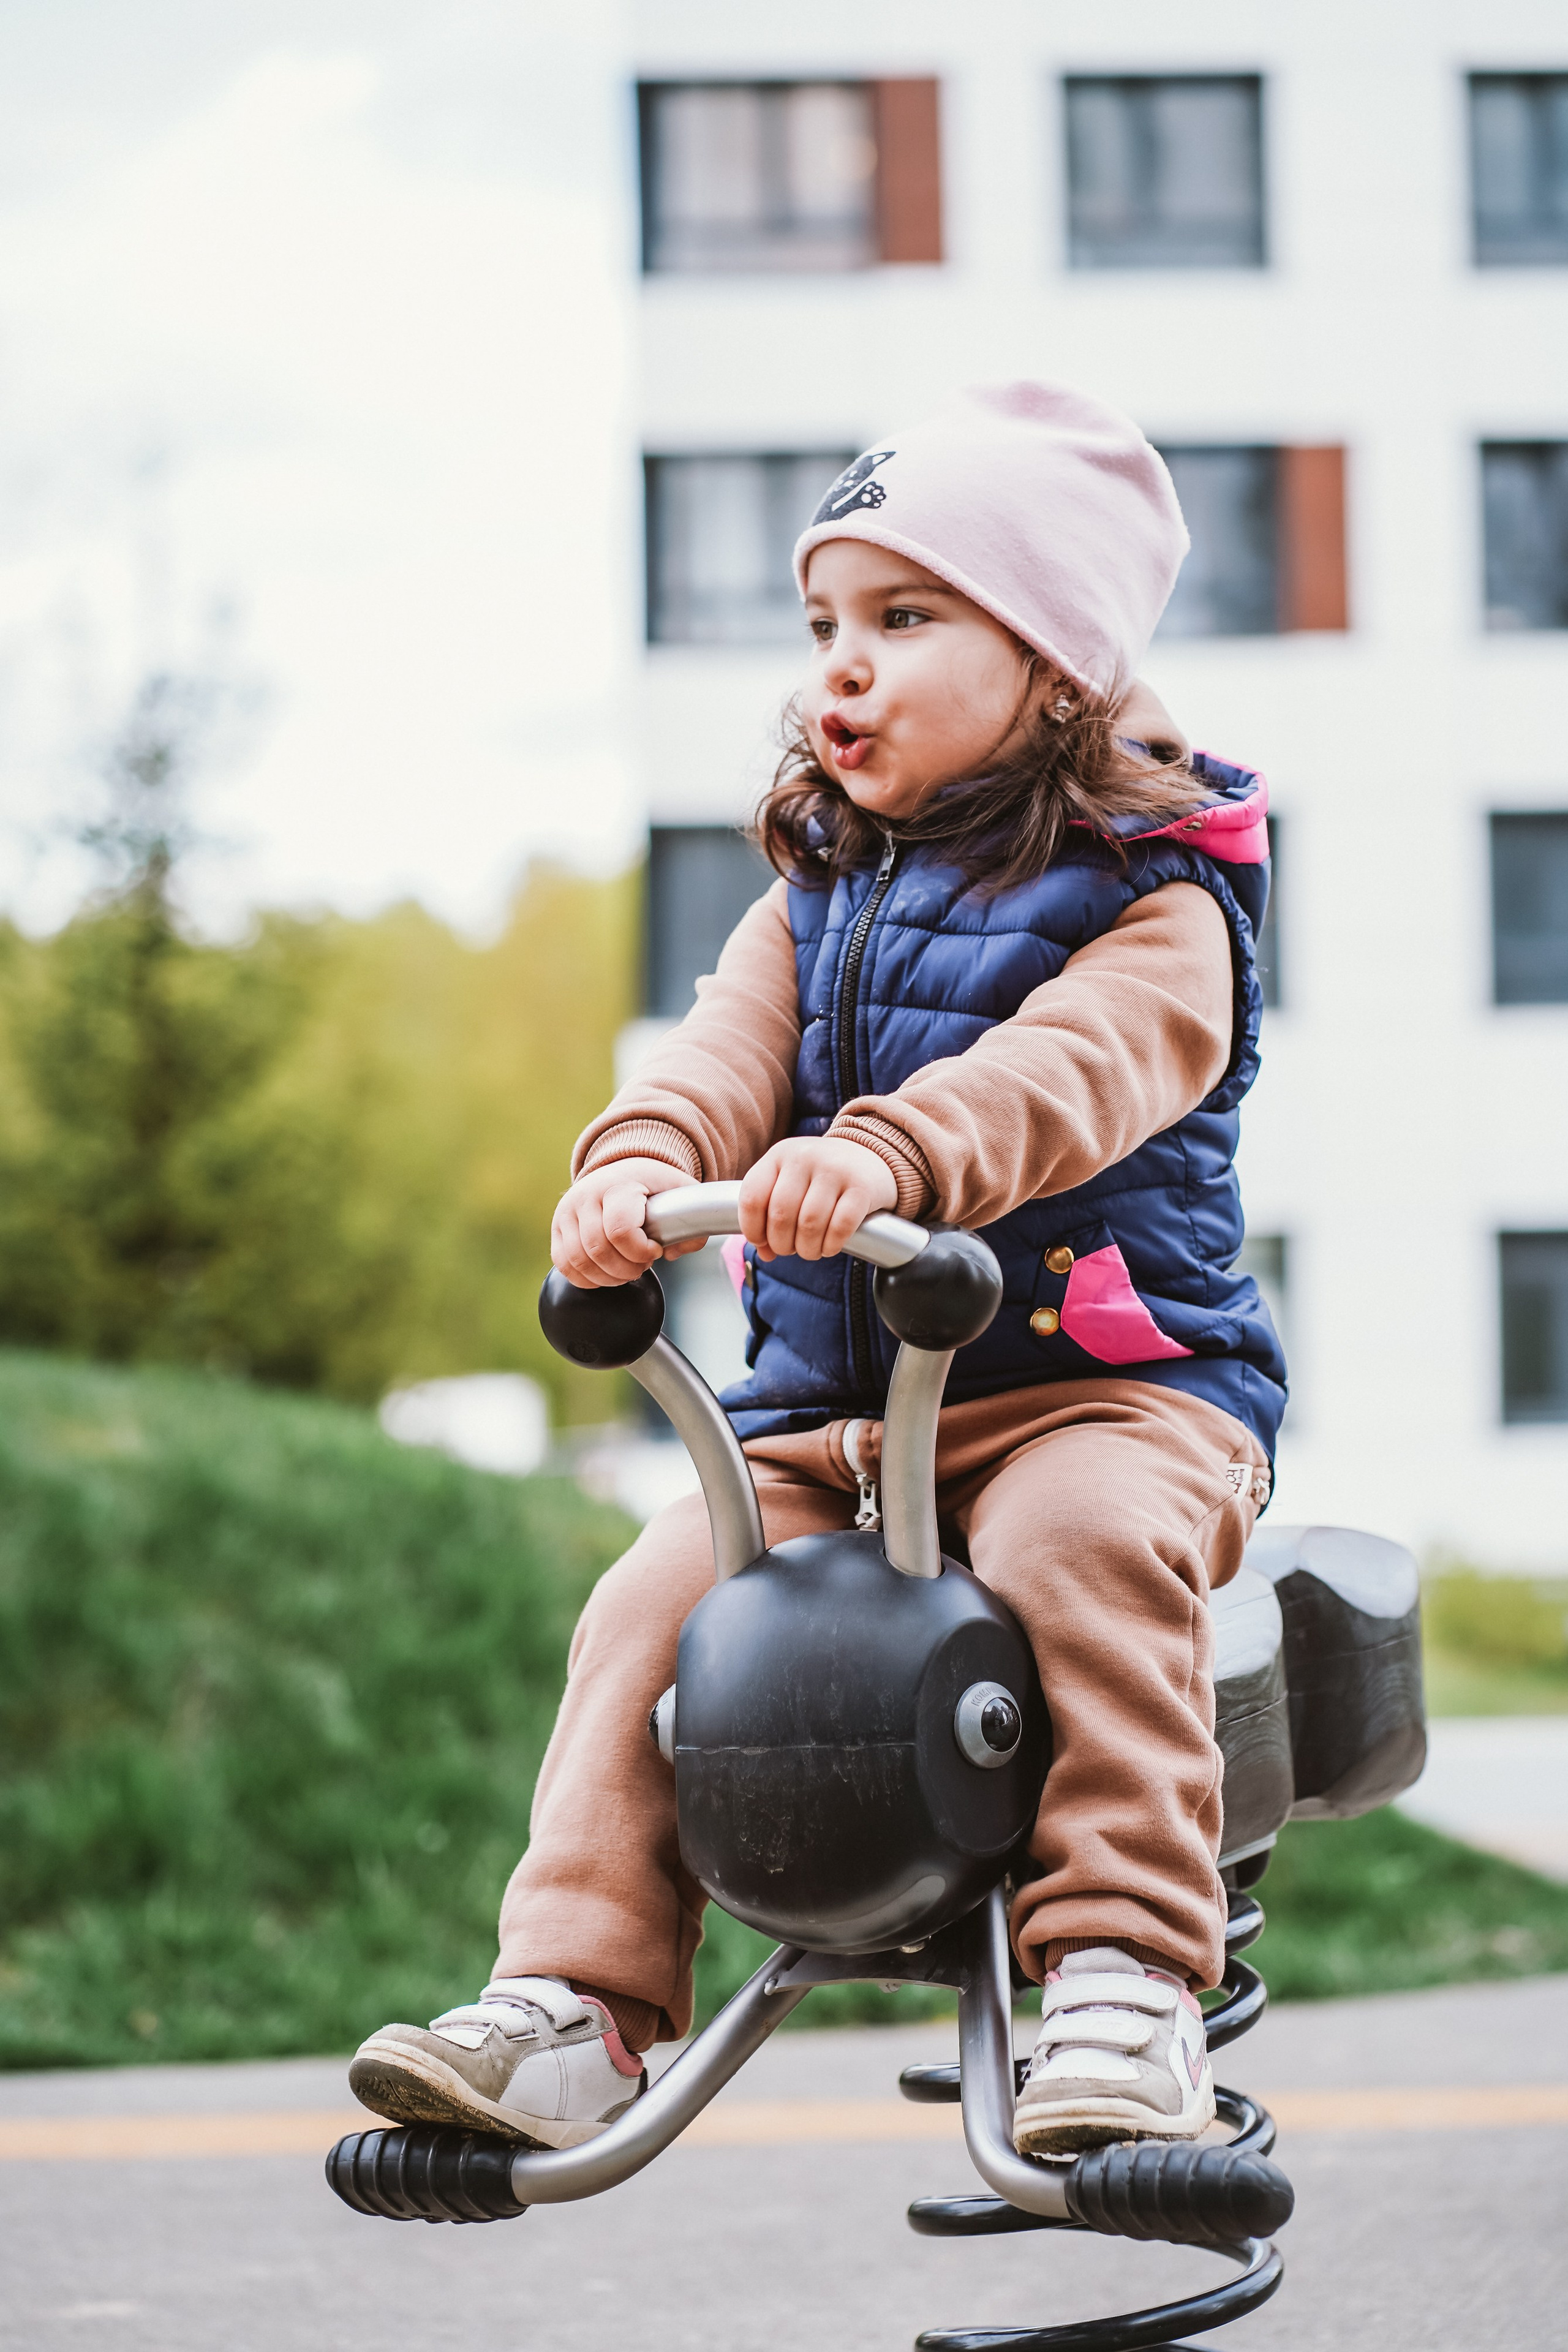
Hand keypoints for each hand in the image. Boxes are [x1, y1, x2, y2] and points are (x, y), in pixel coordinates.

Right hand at [551, 1159, 703, 1287]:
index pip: (620, 1229)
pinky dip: (586, 1278)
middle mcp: (587, 1195)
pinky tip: (605, 1273)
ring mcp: (568, 1211)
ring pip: (580, 1261)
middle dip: (627, 1269)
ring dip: (607, 1277)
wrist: (621, 1169)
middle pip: (599, 1250)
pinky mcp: (557, 1227)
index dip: (641, 1251)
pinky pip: (564, 1264)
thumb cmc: (652, 1185)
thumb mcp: (681, 1193)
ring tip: (625, 1270)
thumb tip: (673, 1252)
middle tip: (642, 1265)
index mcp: (618, 1185)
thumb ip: (693, 1222)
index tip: (655, 1250)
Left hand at [739, 1137, 896, 1262]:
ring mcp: (835, 1169)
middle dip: (782, 1244)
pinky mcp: (862, 1187)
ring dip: (807, 1249)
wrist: (870, 1157)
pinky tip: (830, 1246)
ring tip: (811, 1250)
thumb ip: (769, 1213)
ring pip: (809, 1224)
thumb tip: (764, 1253)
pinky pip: (840, 1227)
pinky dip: (831, 1245)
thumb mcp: (790, 1182)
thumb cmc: (821, 1177)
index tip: (762, 1242)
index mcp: (779, 1154)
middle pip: (781, 1215)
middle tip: (790, 1249)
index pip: (752, 1197)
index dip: (752, 1229)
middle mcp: (805, 1156)